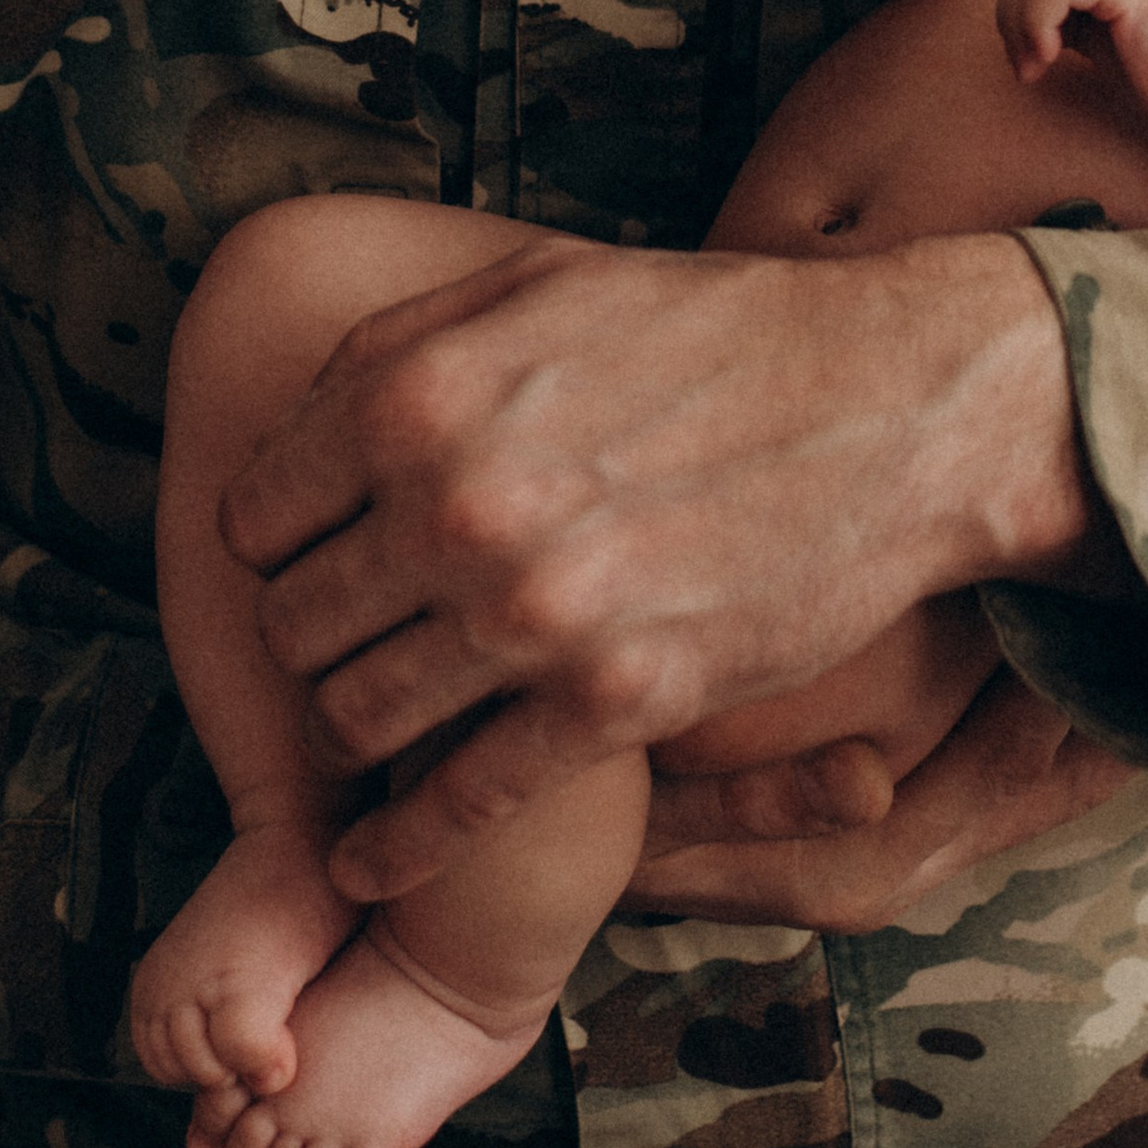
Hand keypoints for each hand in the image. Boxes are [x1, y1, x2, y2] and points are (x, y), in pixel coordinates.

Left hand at [217, 229, 1096, 904]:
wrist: (894, 402)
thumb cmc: (719, 331)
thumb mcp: (540, 285)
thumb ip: (404, 348)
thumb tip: (299, 419)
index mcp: (418, 393)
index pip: (254, 518)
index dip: (277, 546)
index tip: (312, 562)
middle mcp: (457, 505)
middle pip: (290, 628)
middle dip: (310, 641)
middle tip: (351, 644)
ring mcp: (535, 613)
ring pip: (354, 721)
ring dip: (357, 732)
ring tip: (384, 722)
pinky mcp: (614, 703)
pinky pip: (458, 806)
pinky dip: (400, 847)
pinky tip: (375, 862)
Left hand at [997, 0, 1147, 131]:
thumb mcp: (1102, 34)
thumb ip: (1067, 16)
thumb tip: (1014, 23)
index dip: (1015, 2)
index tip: (1025, 57)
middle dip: (1010, 13)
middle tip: (1025, 66)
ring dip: (1020, 22)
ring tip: (1035, 66)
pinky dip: (1038, 18)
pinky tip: (1051, 55)